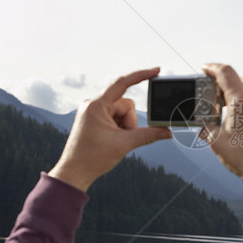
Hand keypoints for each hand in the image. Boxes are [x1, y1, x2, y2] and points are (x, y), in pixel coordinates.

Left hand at [48, 68, 172, 190]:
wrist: (75, 172)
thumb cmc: (92, 158)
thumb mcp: (124, 144)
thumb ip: (148, 135)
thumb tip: (167, 131)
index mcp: (96, 105)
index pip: (122, 83)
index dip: (141, 76)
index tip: (156, 71)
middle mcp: (92, 104)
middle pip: (125, 104)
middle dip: (129, 121)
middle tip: (121, 138)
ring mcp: (93, 111)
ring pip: (122, 112)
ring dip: (124, 126)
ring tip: (114, 140)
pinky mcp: (94, 118)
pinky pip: (115, 117)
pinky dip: (119, 127)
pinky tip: (111, 139)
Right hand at [199, 63, 242, 177]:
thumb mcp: (215, 139)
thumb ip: (207, 126)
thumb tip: (204, 124)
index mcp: (241, 98)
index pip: (225, 72)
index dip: (212, 67)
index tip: (205, 68)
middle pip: (240, 80)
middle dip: (226, 84)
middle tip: (214, 96)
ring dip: (239, 97)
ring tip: (228, 113)